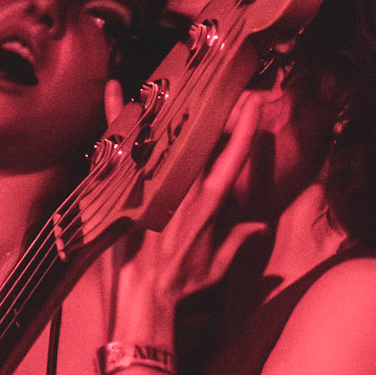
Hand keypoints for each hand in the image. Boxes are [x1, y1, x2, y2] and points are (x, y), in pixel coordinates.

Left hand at [105, 81, 266, 315]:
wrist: (141, 298)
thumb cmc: (178, 285)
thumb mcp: (216, 266)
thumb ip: (239, 241)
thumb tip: (260, 228)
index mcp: (209, 203)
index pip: (232, 157)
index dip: (245, 128)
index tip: (254, 101)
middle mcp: (182, 188)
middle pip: (198, 136)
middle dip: (209, 107)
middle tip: (216, 82)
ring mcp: (151, 185)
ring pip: (162, 135)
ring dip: (168, 104)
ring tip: (174, 76)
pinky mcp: (125, 188)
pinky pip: (120, 146)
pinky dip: (117, 118)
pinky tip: (115, 90)